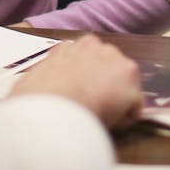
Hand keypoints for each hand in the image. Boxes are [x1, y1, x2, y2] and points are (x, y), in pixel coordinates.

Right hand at [11, 35, 142, 128]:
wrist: (52, 107)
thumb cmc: (36, 98)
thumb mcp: (35, 80)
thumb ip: (47, 77)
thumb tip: (43, 87)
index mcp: (70, 46)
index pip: (87, 60)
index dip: (86, 82)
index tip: (80, 96)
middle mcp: (94, 46)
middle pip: (108, 69)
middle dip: (104, 86)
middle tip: (90, 107)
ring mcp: (114, 60)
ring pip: (123, 86)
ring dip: (115, 100)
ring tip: (98, 117)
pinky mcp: (130, 80)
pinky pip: (133, 107)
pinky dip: (124, 118)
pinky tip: (107, 124)